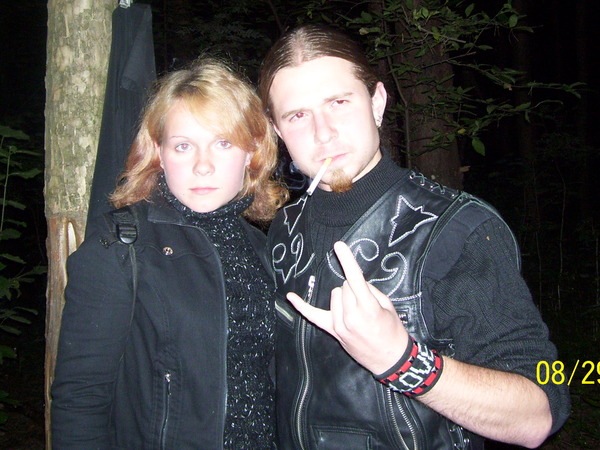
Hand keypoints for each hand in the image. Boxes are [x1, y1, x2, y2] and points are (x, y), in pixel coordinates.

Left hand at [286, 241, 409, 373]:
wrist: (389, 358)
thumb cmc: (392, 330)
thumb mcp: (388, 306)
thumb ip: (370, 291)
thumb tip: (355, 282)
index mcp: (367, 308)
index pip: (354, 278)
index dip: (347, 260)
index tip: (338, 245)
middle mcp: (350, 316)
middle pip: (344, 285)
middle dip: (354, 288)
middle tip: (366, 302)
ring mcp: (338, 325)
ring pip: (334, 294)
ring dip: (344, 296)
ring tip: (357, 310)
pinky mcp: (332, 330)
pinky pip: (313, 315)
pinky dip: (301, 306)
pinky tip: (291, 296)